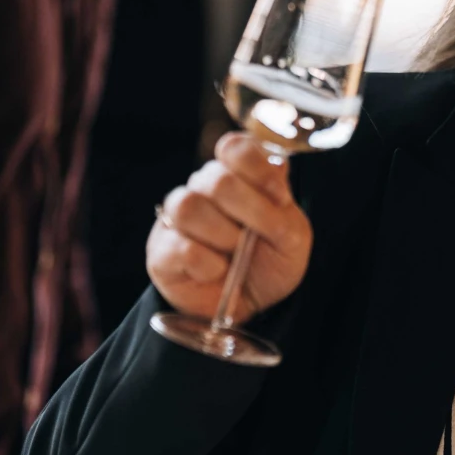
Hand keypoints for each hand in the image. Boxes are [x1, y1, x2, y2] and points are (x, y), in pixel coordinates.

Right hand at [147, 132, 312, 322]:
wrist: (249, 307)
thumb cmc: (269, 263)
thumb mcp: (292, 236)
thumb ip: (283, 204)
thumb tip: (277, 170)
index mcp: (237, 176)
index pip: (234, 147)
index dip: (257, 168)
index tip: (279, 197)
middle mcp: (203, 189)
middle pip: (214, 178)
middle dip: (249, 210)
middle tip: (261, 236)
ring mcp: (177, 218)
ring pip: (188, 206)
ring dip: (222, 235)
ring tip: (234, 254)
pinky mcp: (161, 250)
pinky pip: (180, 246)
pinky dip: (207, 263)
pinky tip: (216, 271)